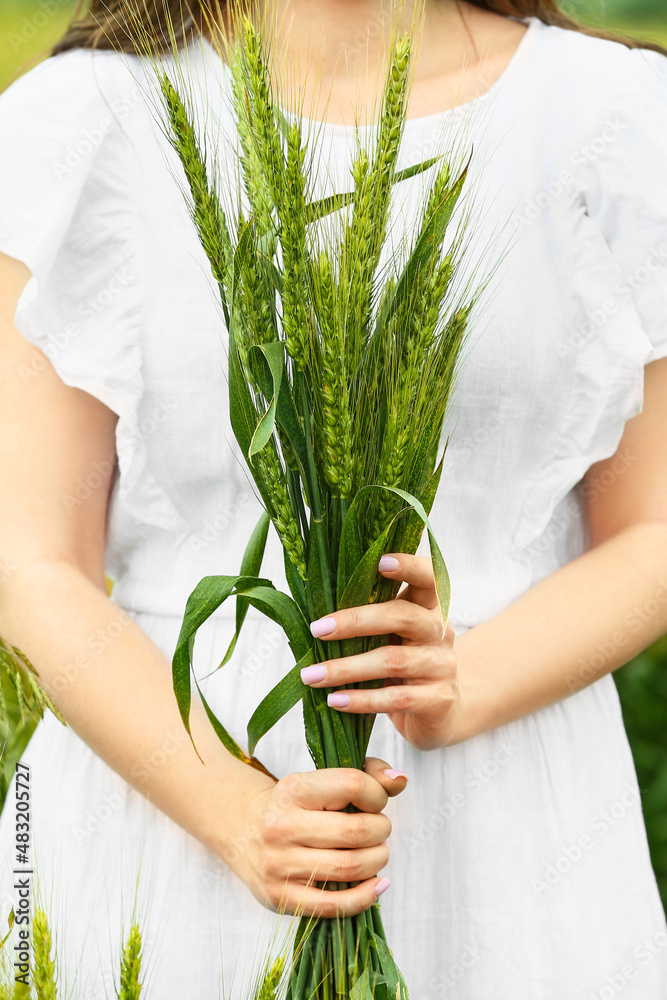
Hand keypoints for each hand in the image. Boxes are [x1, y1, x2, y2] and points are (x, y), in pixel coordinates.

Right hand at [232, 757, 406, 916]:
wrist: (245, 831)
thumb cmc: (296, 805)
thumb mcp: (321, 781)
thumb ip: (366, 774)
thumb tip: (400, 779)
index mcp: (293, 789)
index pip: (352, 785)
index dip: (378, 794)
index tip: (376, 801)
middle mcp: (282, 826)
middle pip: (356, 831)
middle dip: (381, 830)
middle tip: (379, 830)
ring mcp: (279, 864)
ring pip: (350, 867)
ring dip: (378, 860)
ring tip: (377, 853)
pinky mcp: (280, 897)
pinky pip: (335, 905)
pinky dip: (366, 896)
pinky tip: (376, 885)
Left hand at [303, 554, 459, 750]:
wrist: (441, 709)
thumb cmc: (405, 662)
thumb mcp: (394, 634)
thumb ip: (369, 618)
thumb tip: (313, 613)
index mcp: (429, 606)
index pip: (428, 576)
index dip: (408, 566)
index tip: (380, 561)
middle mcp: (440, 630)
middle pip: (403, 617)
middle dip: (355, 621)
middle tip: (317, 629)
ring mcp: (442, 665)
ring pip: (393, 660)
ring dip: (346, 668)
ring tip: (312, 675)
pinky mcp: (438, 700)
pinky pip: (396, 698)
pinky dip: (361, 700)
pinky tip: (335, 701)